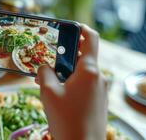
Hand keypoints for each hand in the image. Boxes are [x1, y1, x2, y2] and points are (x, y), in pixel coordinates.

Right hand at [37, 25, 107, 139]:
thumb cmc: (66, 119)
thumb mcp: (48, 92)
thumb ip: (44, 73)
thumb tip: (44, 67)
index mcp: (89, 70)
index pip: (91, 39)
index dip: (82, 28)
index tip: (71, 27)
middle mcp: (98, 77)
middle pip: (83, 56)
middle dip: (66, 55)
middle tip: (50, 58)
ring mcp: (100, 90)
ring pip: (82, 72)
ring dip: (67, 71)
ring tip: (49, 79)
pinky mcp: (98, 101)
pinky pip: (85, 84)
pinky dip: (72, 82)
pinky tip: (59, 92)